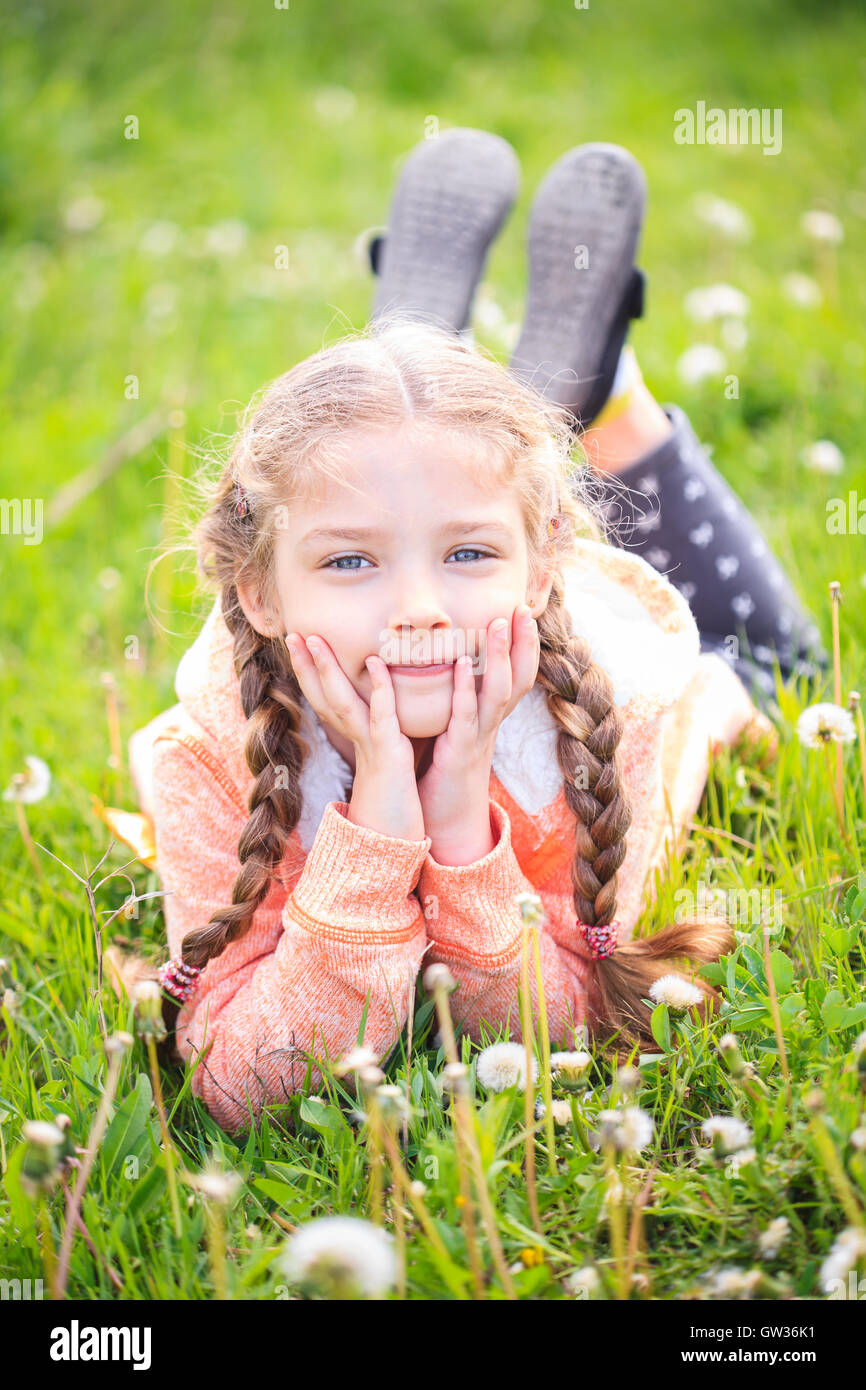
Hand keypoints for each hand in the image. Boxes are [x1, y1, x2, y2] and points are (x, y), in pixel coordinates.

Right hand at [285, 633, 425, 840]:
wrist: (396, 837)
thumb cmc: (394, 796)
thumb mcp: (384, 755)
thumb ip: (379, 730)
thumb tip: (378, 710)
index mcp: (354, 735)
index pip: (325, 697)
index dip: (309, 670)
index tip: (298, 640)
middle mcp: (356, 737)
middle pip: (324, 694)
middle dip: (306, 664)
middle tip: (292, 632)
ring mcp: (370, 743)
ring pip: (343, 700)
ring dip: (328, 669)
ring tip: (314, 640)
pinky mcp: (390, 752)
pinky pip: (382, 715)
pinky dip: (379, 688)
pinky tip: (374, 662)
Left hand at [416, 604, 539, 857]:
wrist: (446, 821)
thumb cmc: (446, 772)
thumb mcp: (458, 729)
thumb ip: (460, 700)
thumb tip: (454, 664)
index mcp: (491, 717)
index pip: (516, 674)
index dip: (524, 644)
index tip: (526, 611)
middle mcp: (492, 724)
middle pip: (517, 677)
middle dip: (523, 642)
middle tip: (525, 607)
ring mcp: (479, 737)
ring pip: (497, 692)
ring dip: (499, 656)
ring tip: (501, 622)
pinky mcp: (460, 752)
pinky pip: (466, 717)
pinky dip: (464, 689)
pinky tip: (459, 665)